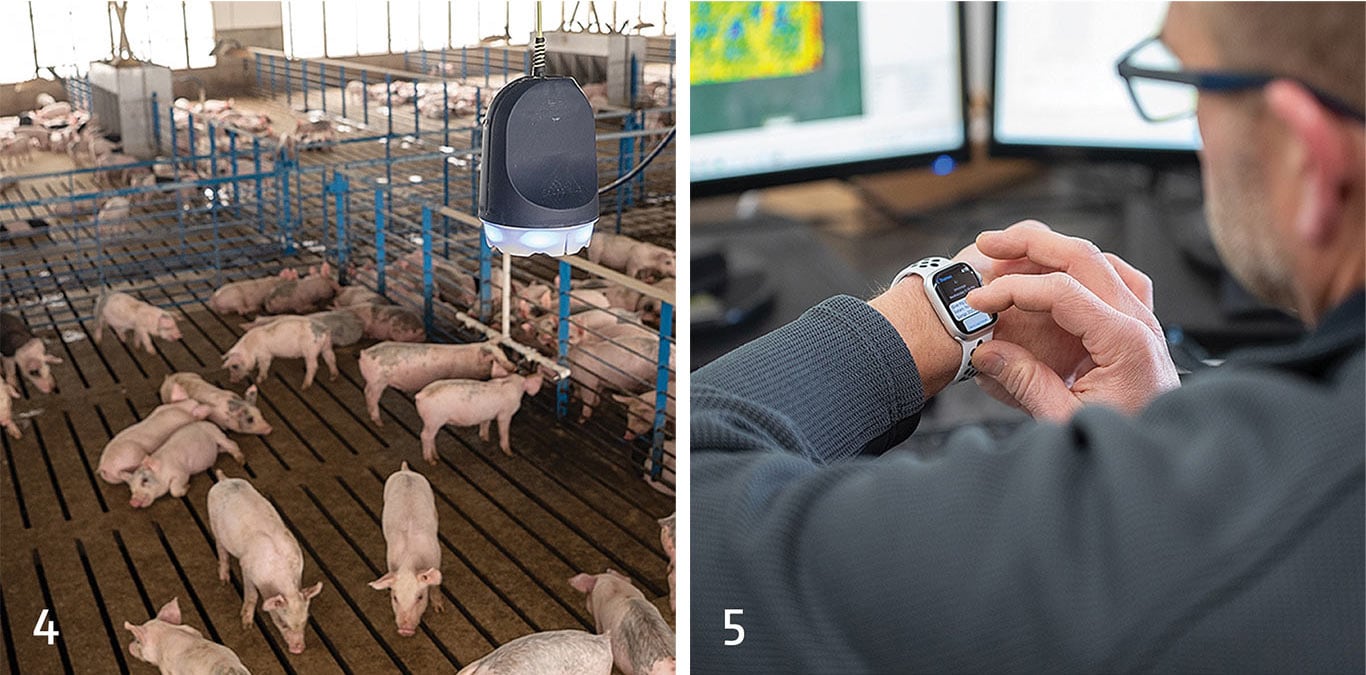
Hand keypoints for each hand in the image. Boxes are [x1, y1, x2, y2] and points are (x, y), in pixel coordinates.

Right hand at [963, 222, 1178, 419]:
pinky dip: (1081, 268)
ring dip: (1054, 252)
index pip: (1062, 292)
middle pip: (1083, 257)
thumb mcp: (1066, 420)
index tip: (979, 301)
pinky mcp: (1138, 326)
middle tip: (989, 243)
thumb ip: (1026, 383)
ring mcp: (1143, 319)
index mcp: (1125, 342)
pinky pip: (1114, 278)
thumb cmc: (1125, 437)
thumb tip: (986, 352)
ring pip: (1099, 261)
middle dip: (1031, 244)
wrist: (1164, 450)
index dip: (1013, 290)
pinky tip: (1058, 272)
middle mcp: (1139, 321)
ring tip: (1014, 256)